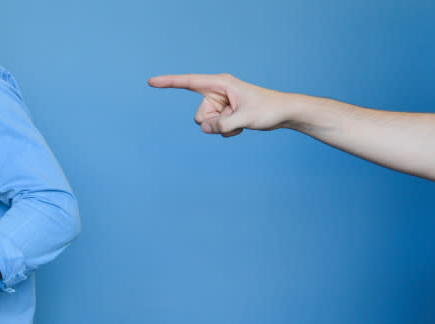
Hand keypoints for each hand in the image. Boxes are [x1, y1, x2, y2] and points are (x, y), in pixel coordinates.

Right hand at [148, 73, 288, 136]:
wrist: (283, 113)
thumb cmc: (268, 109)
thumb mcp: (244, 118)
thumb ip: (222, 125)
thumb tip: (205, 129)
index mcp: (220, 84)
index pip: (188, 82)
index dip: (168, 82)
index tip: (151, 81)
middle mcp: (217, 92)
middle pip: (200, 115)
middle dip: (213, 123)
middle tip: (235, 119)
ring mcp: (220, 103)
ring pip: (206, 124)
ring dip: (222, 128)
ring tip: (241, 122)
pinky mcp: (224, 113)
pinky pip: (215, 128)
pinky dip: (228, 131)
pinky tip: (242, 125)